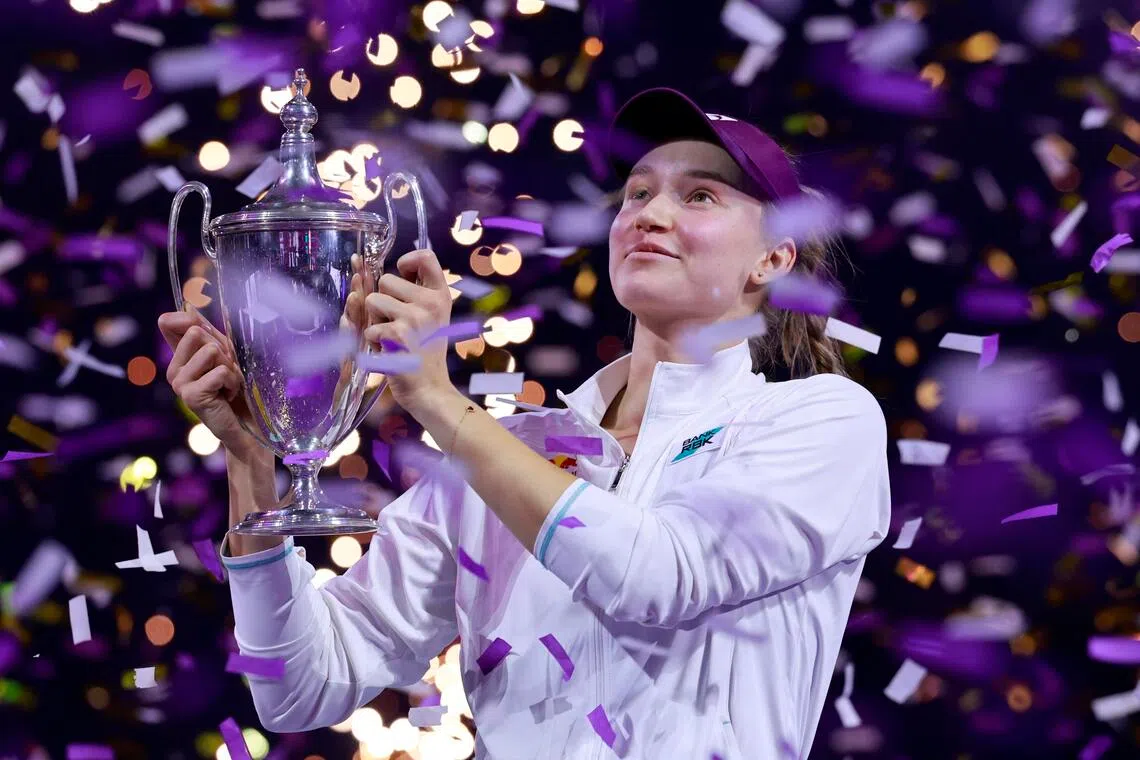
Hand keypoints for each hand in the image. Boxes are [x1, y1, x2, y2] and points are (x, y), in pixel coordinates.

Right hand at [157, 305, 260, 460]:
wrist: (245, 423)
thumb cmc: (236, 386)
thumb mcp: (224, 355)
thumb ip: (206, 333)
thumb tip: (190, 307)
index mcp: (179, 357)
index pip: (169, 323)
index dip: (190, 319)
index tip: (206, 331)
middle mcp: (174, 369)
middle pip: (197, 332)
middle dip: (222, 349)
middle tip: (225, 371)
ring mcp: (179, 382)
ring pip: (211, 351)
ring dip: (230, 367)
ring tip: (228, 384)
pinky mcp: (190, 395)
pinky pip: (220, 372)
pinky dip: (232, 382)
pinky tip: (227, 396)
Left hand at [359, 248, 454, 413]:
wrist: (430, 389)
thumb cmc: (426, 352)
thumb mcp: (434, 317)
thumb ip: (419, 292)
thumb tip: (396, 267)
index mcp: (441, 296)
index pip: (425, 257)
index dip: (407, 261)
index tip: (404, 275)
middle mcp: (430, 304)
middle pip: (385, 280)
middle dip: (382, 302)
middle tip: (399, 324)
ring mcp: (414, 319)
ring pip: (372, 302)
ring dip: (375, 321)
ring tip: (392, 337)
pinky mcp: (396, 336)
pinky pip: (369, 328)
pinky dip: (373, 343)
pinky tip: (390, 352)